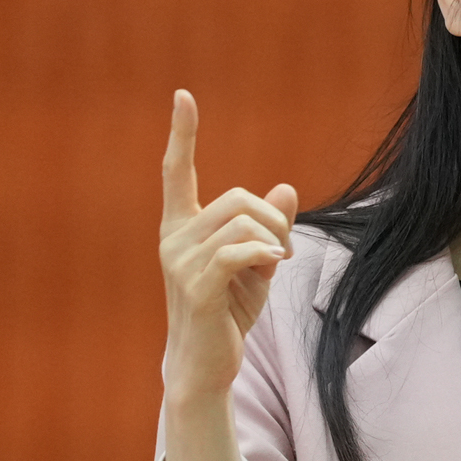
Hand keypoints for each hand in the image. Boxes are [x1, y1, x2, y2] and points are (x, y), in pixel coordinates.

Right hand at [159, 88, 298, 408]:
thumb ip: (268, 226)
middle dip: (272, 218)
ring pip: (241, 222)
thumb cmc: (229, 311)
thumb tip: (287, 188)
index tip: (182, 96)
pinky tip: (273, 262)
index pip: (176, 171)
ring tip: (277, 262)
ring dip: (273, 238)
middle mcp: (173, 238)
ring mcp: (181, 262)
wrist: (209, 364)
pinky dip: (263, 252)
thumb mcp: (256, 263)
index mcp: (181, 227)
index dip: (181, 134)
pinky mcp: (196, 287)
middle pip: (235, 198)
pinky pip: (236, 250)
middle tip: (283, 247)